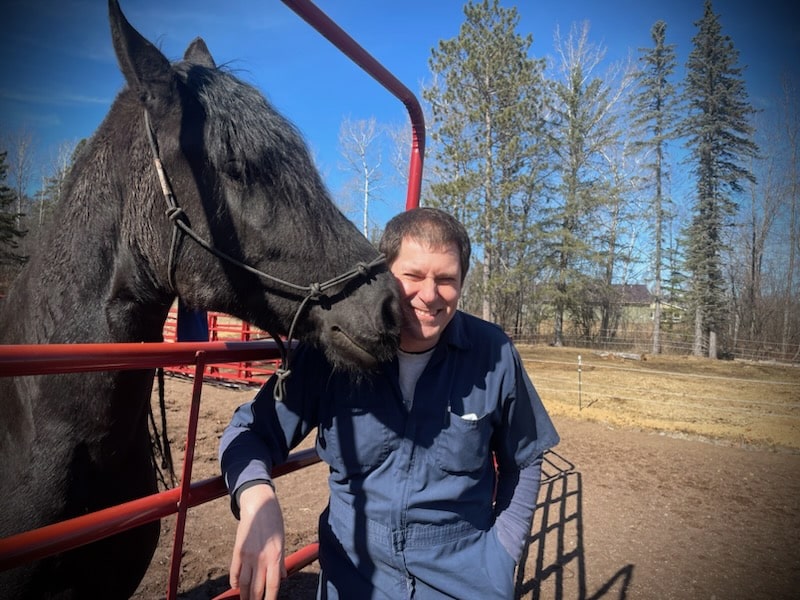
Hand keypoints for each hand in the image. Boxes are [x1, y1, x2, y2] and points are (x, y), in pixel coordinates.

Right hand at [230, 483, 286, 599]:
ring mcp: (248, 555)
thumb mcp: (282, 541)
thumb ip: (281, 561)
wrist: (259, 505)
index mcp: (275, 556)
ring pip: (244, 583)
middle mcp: (261, 558)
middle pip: (256, 588)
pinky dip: (235, 582)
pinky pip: (235, 571)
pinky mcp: (238, 550)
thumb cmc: (274, 522)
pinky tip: (236, 587)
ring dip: (244, 594)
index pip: (273, 585)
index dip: (270, 599)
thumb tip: (282, 577)